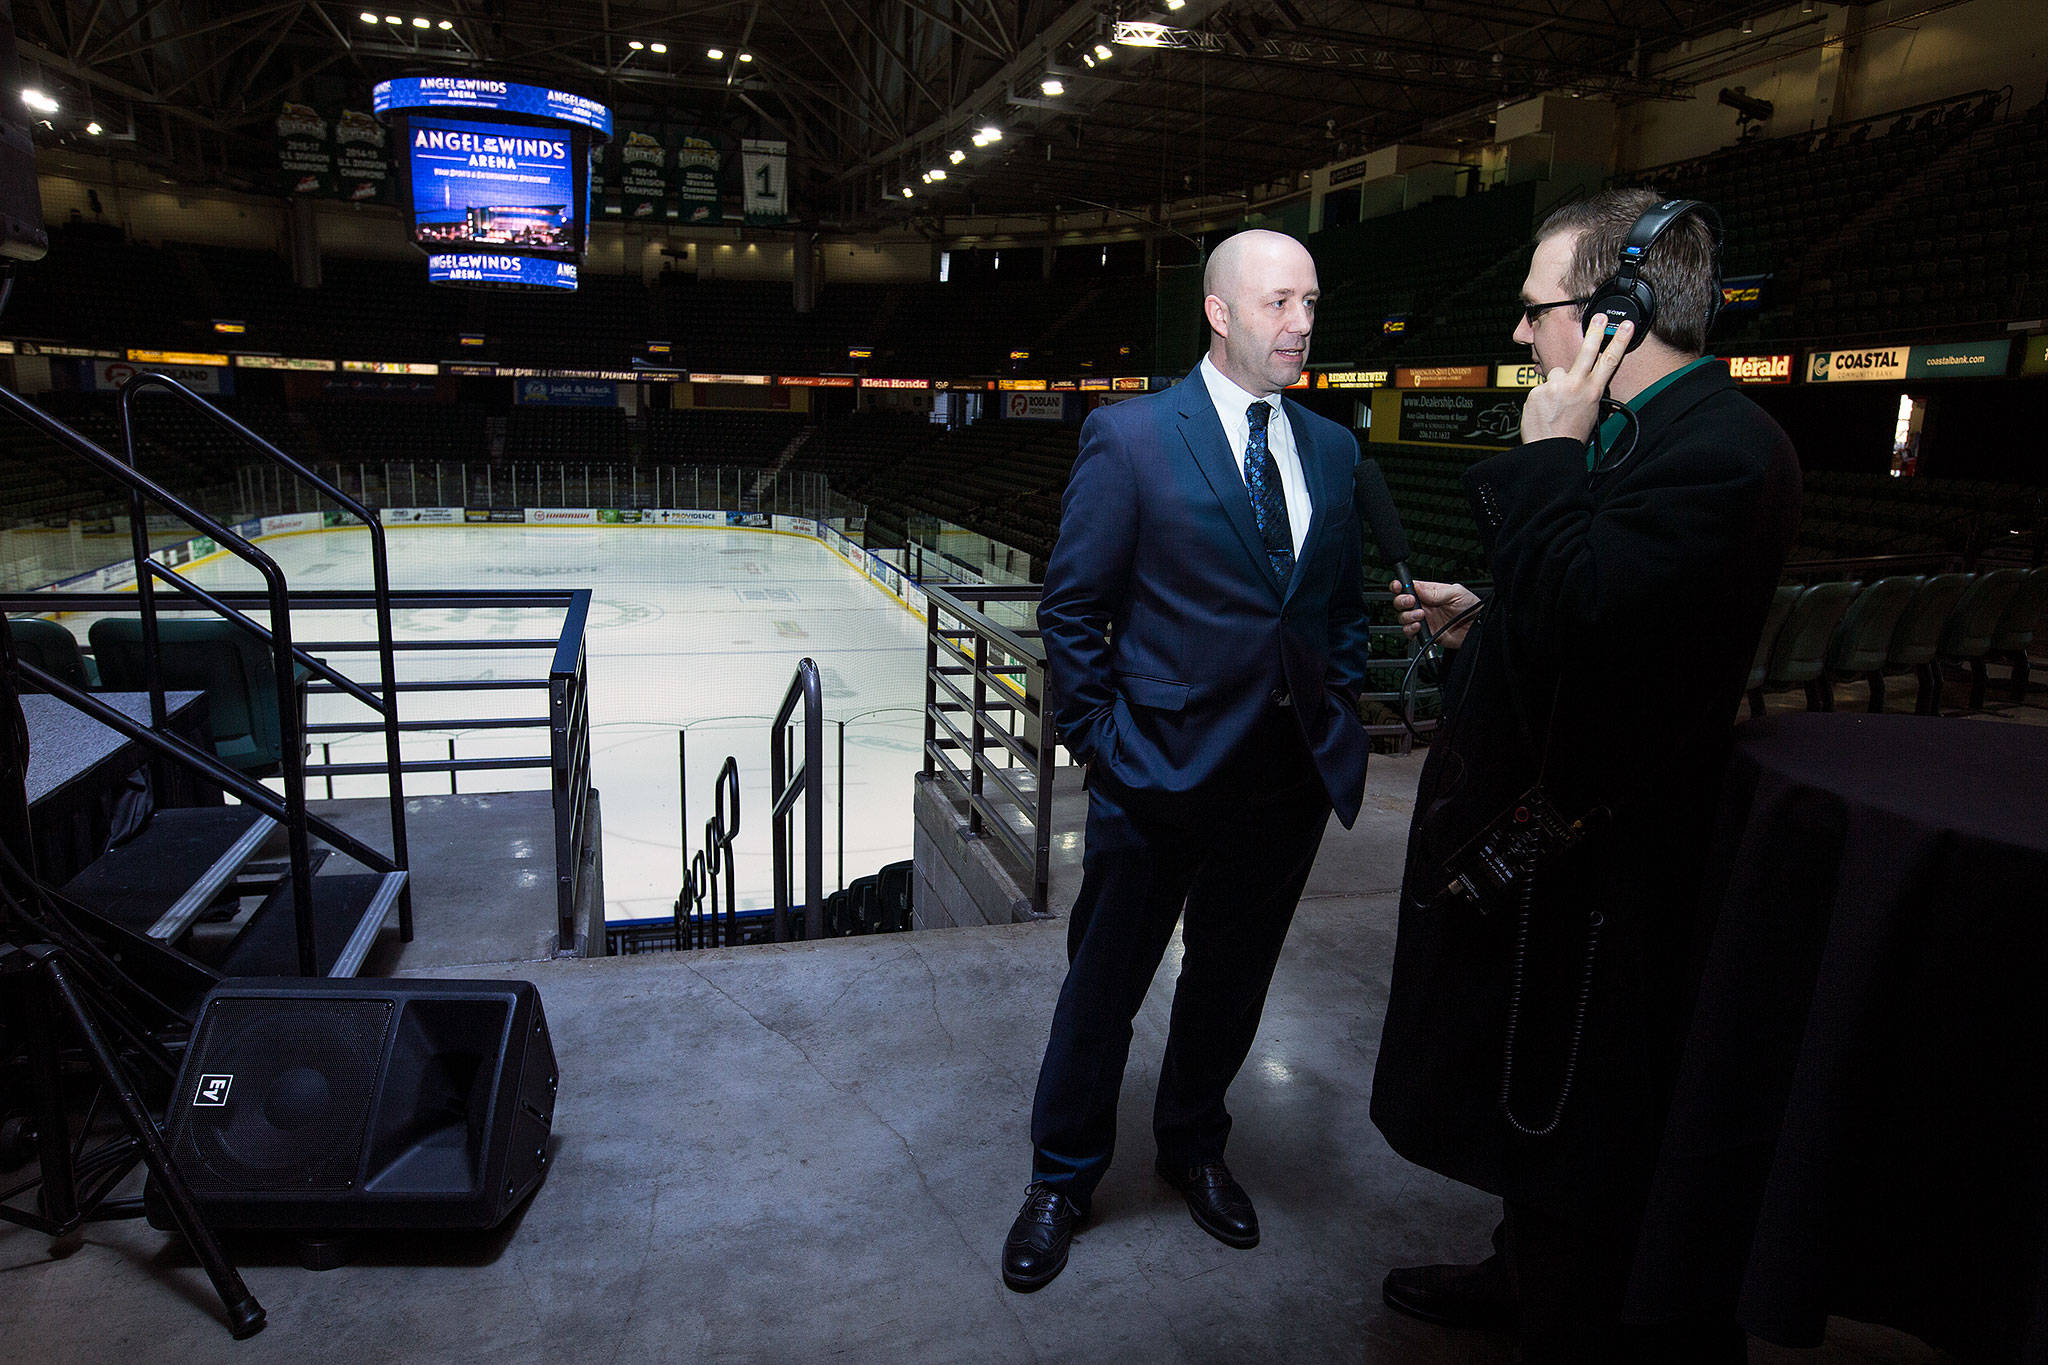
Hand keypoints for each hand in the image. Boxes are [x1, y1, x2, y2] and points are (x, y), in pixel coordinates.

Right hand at [1390, 579, 1479, 649]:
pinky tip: (1419, 626)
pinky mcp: (1425, 634)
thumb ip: (1436, 592)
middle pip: (1401, 602)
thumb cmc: (1472, 608)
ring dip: (1407, 616)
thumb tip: (1417, 587)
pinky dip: (1410, 629)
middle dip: (1401, 601)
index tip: (1398, 586)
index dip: (1400, 586)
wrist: (1479, 628)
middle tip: (1410, 601)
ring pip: (1403, 617)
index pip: (1409, 587)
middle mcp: (1424, 606)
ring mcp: (1424, 620)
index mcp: (1430, 592)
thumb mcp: (1456, 593)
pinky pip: (1409, 632)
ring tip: (1421, 615)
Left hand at [1520, 317, 1631, 443]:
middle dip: (1595, 332)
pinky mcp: (1539, 390)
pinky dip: (1542, 397)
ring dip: (1556, 384)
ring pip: (1557, 373)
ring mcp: (1556, 386)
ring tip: (1555, 404)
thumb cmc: (1570, 435)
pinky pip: (1541, 387)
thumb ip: (1588, 393)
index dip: (1620, 341)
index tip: (1626, 326)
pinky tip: (1544, 410)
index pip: (1610, 361)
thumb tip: (1586, 384)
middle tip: (1599, 317)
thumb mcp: (1590, 413)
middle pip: (1587, 351)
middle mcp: (1576, 385)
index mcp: (1593, 391)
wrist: (1550, 450)